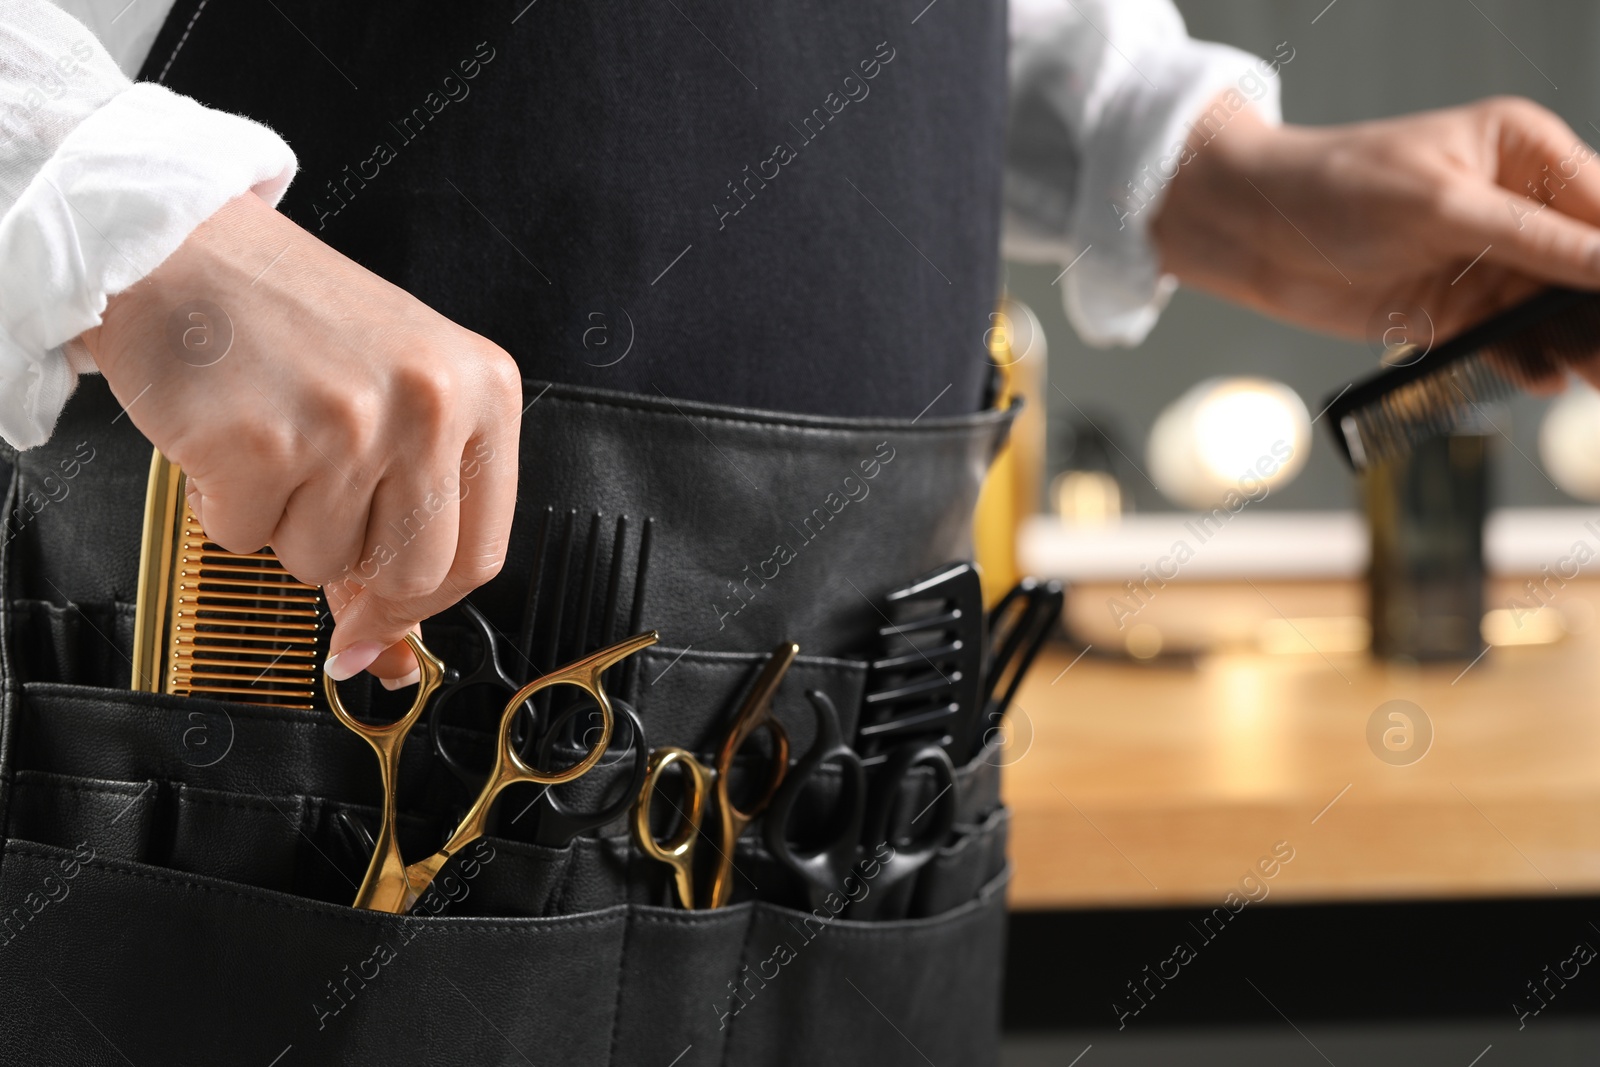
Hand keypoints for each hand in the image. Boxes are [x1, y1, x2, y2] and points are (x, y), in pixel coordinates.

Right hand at [80, 193, 521, 683]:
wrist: (174, 244)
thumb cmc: (283, 314)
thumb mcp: (392, 392)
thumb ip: (412, 507)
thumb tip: (387, 647)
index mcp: (481, 390)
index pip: (480, 553)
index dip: (425, 607)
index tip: (386, 631)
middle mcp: (428, 405)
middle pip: (411, 574)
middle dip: (356, 577)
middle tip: (312, 513)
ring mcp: (348, 424)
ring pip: (319, 561)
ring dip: (281, 522)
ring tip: (273, 436)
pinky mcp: (262, 442)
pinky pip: (242, 538)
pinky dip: (221, 503)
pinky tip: (228, 434)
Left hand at [1152, 96, 1599, 385]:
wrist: (1255, 233)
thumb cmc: (1336, 188)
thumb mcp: (1442, 206)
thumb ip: (1534, 238)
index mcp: (1523, 152)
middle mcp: (1515, 206)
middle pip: (1587, 265)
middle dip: (1598, 309)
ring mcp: (1487, 262)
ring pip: (1555, 309)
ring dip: (1576, 343)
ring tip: (1592, 376)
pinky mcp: (1455, 309)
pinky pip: (1509, 340)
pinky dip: (1528, 360)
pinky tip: (1544, 378)